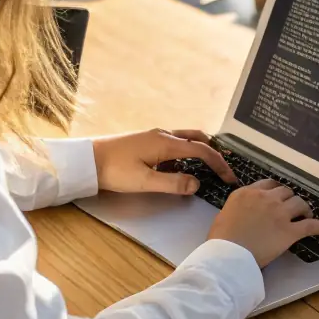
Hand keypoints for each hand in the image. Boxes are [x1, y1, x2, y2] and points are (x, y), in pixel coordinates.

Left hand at [92, 128, 236, 195]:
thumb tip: (197, 183)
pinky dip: (185, 152)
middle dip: (214, 152)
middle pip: (197, 138)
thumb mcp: (144, 182)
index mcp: (166, 143)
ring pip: (185, 138)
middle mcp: (163, 135)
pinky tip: (179, 167)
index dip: (219, 164)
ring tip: (207, 167)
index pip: (202, 151)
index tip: (230, 178)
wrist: (88, 160)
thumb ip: (172, 183)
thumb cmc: (114, 170)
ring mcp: (154, 136)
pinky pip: (173, 142)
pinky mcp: (146, 140)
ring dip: (199, 150)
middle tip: (223, 168)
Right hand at [207, 180, 318, 266]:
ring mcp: (279, 214)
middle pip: (286, 192)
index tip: (279, 198)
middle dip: (290, 199)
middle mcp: (265, 198)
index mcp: (248, 193)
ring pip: (300, 203)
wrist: (228, 254)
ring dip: (304, 209)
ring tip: (306, 216)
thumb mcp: (226, 213)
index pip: (269, 184)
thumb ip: (240, 207)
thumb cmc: (221, 238)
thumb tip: (246, 212)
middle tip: (291, 209)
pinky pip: (310, 226)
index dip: (276, 191)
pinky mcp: (289, 231)